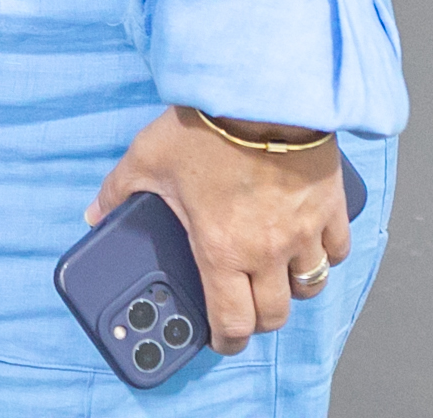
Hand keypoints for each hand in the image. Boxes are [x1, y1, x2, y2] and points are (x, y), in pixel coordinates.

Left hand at [88, 107, 350, 353]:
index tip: (221, 339)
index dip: (227, 340)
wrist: (260, 92)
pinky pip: (338, 249)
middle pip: (275, 314)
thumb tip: (94, 213)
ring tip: (276, 276)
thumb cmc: (204, 127)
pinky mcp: (331, 207)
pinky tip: (310, 244)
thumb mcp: (147, 158)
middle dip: (259, 318)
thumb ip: (118, 192)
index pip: (232, 322)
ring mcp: (304, 232)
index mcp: (221, 250)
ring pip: (310, 286)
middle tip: (246, 307)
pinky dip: (325, 254)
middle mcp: (267, 251)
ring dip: (293, 289)